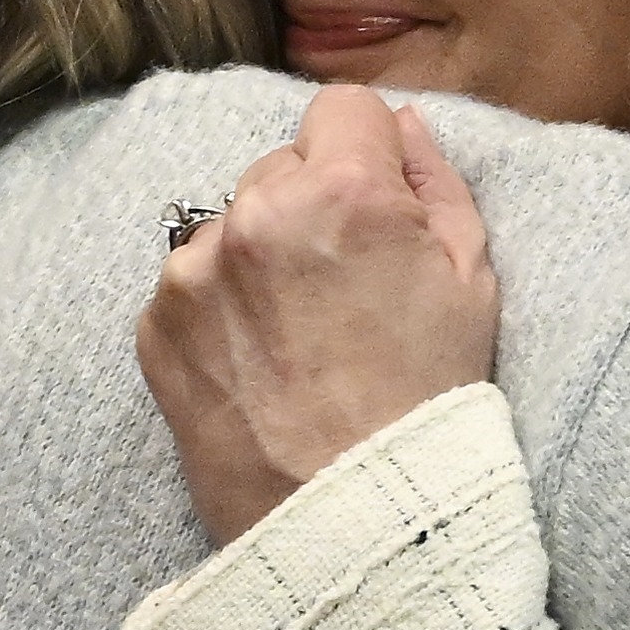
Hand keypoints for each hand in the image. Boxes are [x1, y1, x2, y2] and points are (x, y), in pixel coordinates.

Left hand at [137, 85, 499, 544]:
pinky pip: (193, 281)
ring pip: (232, 221)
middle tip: (343, 289)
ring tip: (300, 336)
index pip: (343, 108)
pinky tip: (261, 361)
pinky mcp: (156, 323)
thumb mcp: (472, 283)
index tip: (376, 208)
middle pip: (282, 163)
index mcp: (343, 192)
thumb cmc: (426, 404)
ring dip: (260, 255)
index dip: (367, 155)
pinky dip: (220, 308)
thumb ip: (436, 181)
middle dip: (311, 206)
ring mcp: (195, 272)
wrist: (348, 521)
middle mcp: (257, 216)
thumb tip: (401, 123)